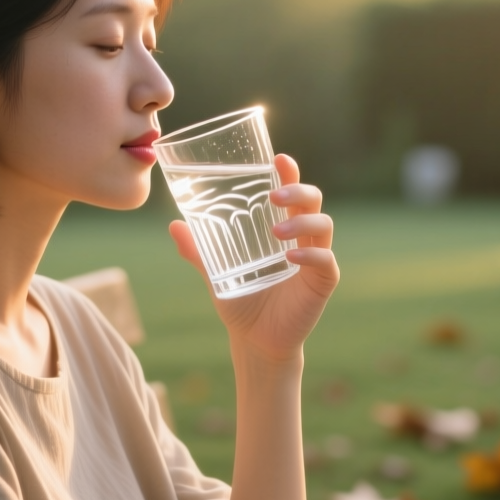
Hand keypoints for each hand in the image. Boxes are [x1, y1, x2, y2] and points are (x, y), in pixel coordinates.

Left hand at [168, 153, 338, 362]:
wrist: (253, 341)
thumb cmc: (241, 301)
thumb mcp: (215, 272)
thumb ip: (197, 251)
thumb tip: (174, 226)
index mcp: (282, 229)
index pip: (292, 193)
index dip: (290, 173)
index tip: (278, 158)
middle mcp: (302, 239)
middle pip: (314, 201)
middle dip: (298, 190)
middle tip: (274, 195)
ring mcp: (315, 260)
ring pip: (323, 226)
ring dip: (302, 221)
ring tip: (277, 231)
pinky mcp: (322, 283)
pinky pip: (326, 261)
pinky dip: (310, 255)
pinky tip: (289, 257)